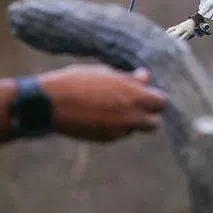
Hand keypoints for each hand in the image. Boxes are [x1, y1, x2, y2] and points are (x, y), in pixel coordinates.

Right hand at [36, 64, 166, 142]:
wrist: (51, 104)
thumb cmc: (77, 81)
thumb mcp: (105, 73)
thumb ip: (129, 79)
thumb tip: (145, 77)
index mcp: (134, 96)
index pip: (162, 102)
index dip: (154, 97)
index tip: (146, 91)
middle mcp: (131, 117)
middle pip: (154, 123)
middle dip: (147, 114)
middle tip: (134, 102)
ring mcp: (118, 131)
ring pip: (134, 128)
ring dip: (129, 120)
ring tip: (109, 105)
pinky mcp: (105, 139)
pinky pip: (118, 133)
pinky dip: (114, 126)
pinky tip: (97, 114)